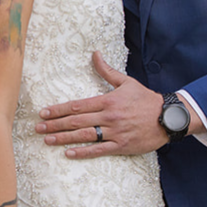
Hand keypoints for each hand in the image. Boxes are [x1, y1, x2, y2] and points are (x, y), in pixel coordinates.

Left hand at [34, 51, 174, 156]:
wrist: (168, 117)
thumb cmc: (146, 99)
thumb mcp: (127, 82)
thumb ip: (107, 70)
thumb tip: (95, 54)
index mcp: (108, 101)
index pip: (77, 106)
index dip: (58, 109)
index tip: (43, 112)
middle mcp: (109, 117)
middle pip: (76, 121)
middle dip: (55, 124)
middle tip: (37, 127)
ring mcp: (115, 132)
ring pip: (84, 136)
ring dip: (63, 138)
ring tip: (47, 140)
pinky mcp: (122, 146)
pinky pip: (99, 150)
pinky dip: (83, 152)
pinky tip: (68, 153)